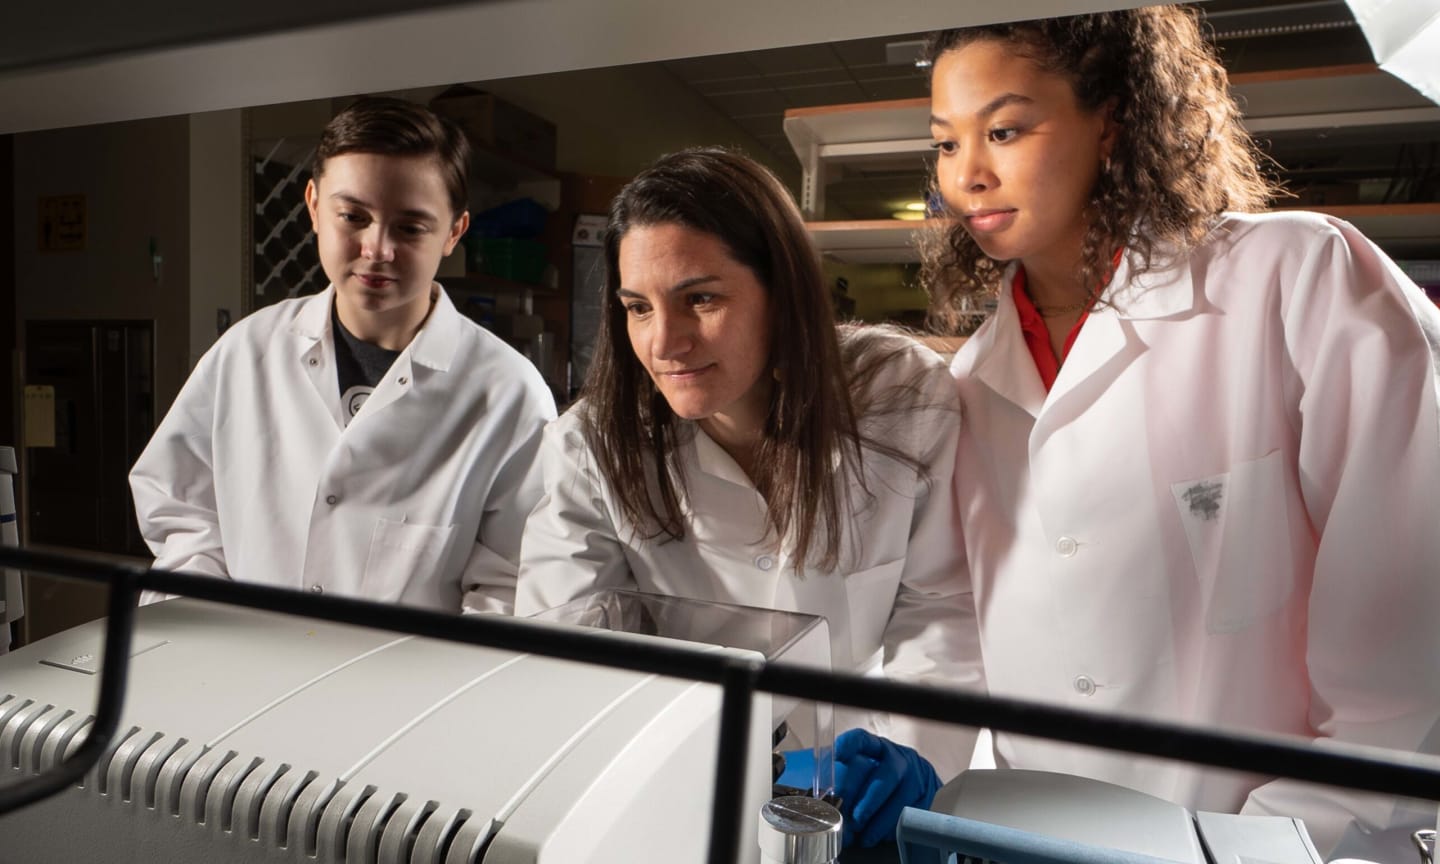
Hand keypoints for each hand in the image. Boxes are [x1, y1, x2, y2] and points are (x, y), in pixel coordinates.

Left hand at [832, 728, 940, 847]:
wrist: (916, 786)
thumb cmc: (878, 782)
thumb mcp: (862, 773)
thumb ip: (844, 781)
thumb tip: (822, 797)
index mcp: (877, 748)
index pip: (863, 740)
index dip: (851, 744)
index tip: (838, 753)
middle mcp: (898, 758)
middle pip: (887, 773)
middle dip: (870, 799)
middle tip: (856, 819)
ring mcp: (916, 776)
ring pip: (902, 798)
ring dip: (881, 821)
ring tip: (865, 837)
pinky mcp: (927, 796)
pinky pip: (913, 814)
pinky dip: (895, 828)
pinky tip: (881, 836)